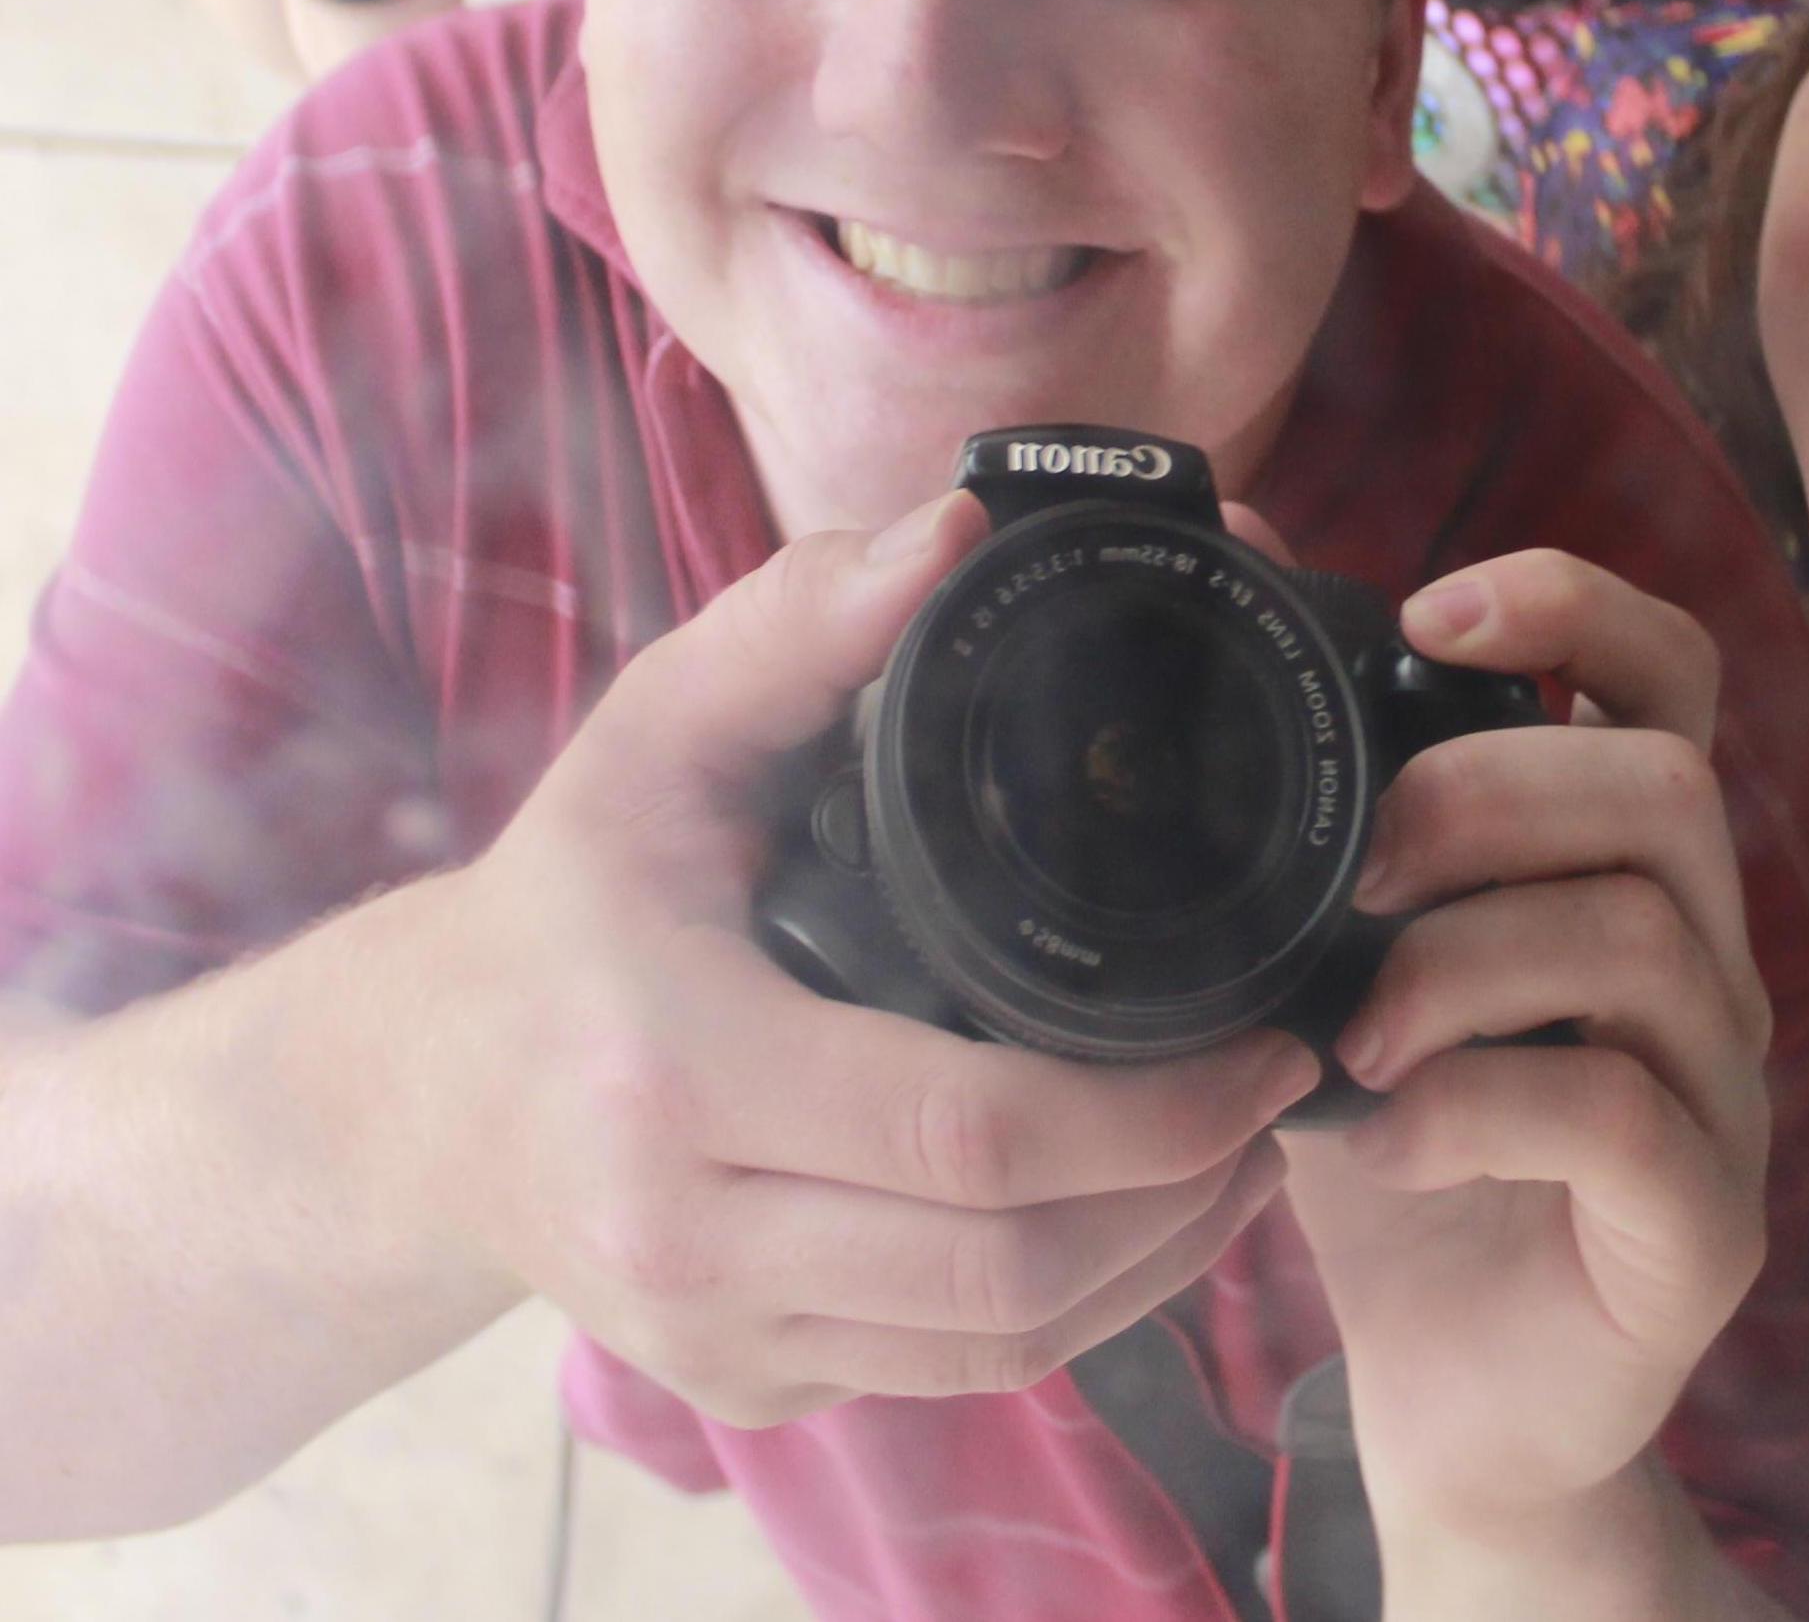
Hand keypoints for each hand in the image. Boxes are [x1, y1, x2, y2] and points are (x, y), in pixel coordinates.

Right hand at [400, 493, 1316, 1425]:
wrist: (424, 1089)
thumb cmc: (571, 891)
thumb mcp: (657, 730)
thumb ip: (800, 621)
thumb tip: (958, 527)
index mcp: (675, 1069)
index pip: (967, 1134)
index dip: (1152, 1110)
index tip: (1263, 1042)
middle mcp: (687, 1235)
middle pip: (1007, 1267)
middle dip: (1185, 1192)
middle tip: (1279, 1092)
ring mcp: (714, 1336)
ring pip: (998, 1347)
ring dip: (1155, 1265)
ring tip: (1243, 1158)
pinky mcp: (742, 1385)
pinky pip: (948, 1378)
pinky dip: (1070, 1311)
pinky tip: (1134, 1222)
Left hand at [1277, 550, 1771, 1541]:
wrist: (1449, 1400)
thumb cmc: (1395, 1147)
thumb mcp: (1335, 957)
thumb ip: (1312, 801)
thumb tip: (1234, 550)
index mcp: (1627, 864)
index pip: (1673, 672)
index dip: (1575, 606)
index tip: (1429, 614)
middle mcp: (1708, 954)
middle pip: (1665, 786)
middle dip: (1485, 795)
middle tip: (1355, 873)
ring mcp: (1724, 1091)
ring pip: (1647, 935)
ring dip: (1462, 960)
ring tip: (1348, 1035)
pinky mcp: (1707, 1226)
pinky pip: (1622, 1115)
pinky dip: (1477, 1104)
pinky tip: (1388, 1137)